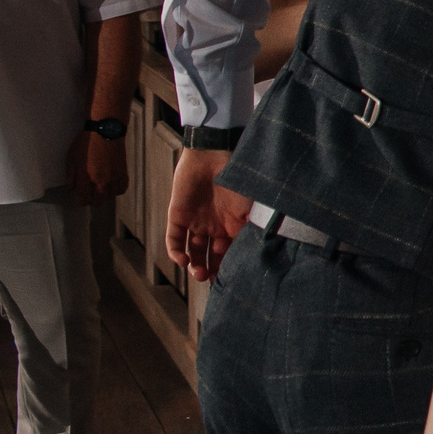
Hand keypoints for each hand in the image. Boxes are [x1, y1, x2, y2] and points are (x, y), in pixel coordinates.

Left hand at [65, 131, 128, 203]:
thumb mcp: (71, 158)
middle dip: (92, 201)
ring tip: (101, 190)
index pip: (83, 198)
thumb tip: (73, 189)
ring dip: (104, 196)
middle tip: (90, 196)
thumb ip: (71, 176)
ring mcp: (114, 178)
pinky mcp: (124, 173)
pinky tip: (112, 186)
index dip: (81, 201)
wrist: (106, 130)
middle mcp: (101, 181)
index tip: (80, 199)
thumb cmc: (86, 142)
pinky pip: (122, 189)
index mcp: (86, 177)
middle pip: (98, 201)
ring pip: (110, 197)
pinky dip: (116, 191)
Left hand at [166, 148, 253, 282]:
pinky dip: (175, 251)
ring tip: (198, 273)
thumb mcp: (250, 209)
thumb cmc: (237, 179)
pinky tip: (182, 260)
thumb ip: (252, 231)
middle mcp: (214, 227)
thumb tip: (258, 256)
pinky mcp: (178, 215)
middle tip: (210, 279)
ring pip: (192, 251)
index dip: (229, 268)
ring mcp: (195, 221)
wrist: (214, 154)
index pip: (229, 254)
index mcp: (233, 226)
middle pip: (210, 256)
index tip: (230, 280)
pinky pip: (174, 238)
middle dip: (210, 271)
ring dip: (193, 265)